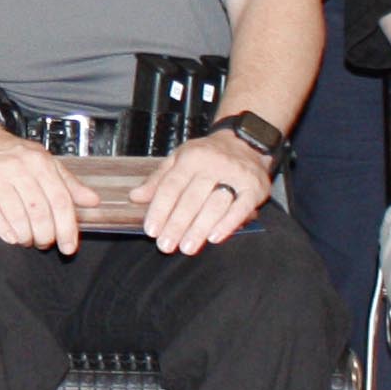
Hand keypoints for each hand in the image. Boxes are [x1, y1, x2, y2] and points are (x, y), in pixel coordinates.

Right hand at [0, 133, 90, 254]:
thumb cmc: (11, 155)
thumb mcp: (44, 163)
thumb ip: (68, 184)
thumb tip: (92, 200)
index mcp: (40, 162)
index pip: (60, 200)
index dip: (67, 227)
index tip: (68, 246)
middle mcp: (18, 167)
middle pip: (39, 211)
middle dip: (44, 234)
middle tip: (44, 243)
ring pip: (16, 215)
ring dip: (25, 235)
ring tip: (27, 240)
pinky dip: (3, 229)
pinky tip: (11, 237)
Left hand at [131, 132, 269, 255]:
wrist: (246, 142)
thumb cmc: (208, 155)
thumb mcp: (179, 158)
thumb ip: (158, 179)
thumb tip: (135, 197)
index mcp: (192, 158)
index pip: (172, 186)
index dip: (160, 210)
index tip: (151, 230)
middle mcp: (214, 165)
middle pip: (192, 199)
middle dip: (177, 225)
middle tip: (166, 245)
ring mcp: (236, 176)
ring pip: (215, 205)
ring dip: (199, 229)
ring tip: (187, 247)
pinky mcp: (255, 187)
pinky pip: (240, 208)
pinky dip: (227, 224)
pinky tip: (214, 238)